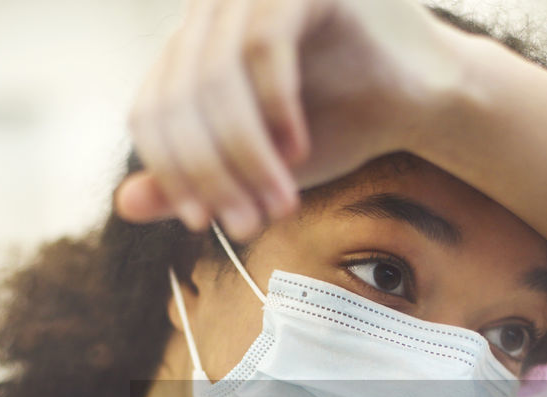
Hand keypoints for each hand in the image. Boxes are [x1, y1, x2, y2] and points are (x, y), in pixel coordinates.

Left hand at [116, 0, 467, 238]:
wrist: (422, 96)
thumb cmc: (338, 123)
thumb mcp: (256, 163)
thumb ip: (194, 178)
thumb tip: (124, 204)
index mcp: (190, 48)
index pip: (149, 113)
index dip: (171, 173)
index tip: (203, 224)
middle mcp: (209, 10)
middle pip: (176, 102)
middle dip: (211, 175)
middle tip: (246, 225)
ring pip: (215, 79)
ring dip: (244, 154)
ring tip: (277, 202)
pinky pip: (265, 46)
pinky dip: (276, 109)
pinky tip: (298, 151)